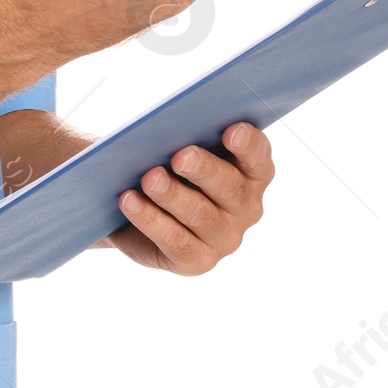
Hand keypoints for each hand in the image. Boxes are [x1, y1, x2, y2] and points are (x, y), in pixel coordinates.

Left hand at [111, 122, 273, 274]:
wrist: (140, 210)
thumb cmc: (168, 166)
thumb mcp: (180, 146)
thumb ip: (185, 135)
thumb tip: (167, 127)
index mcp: (251, 173)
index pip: (258, 156)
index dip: (247, 144)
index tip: (231, 131)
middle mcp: (246, 208)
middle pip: (230, 187)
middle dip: (204, 170)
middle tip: (180, 157)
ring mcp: (224, 238)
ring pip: (200, 214)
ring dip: (172, 195)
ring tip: (149, 178)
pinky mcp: (197, 261)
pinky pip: (175, 240)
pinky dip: (150, 219)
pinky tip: (129, 201)